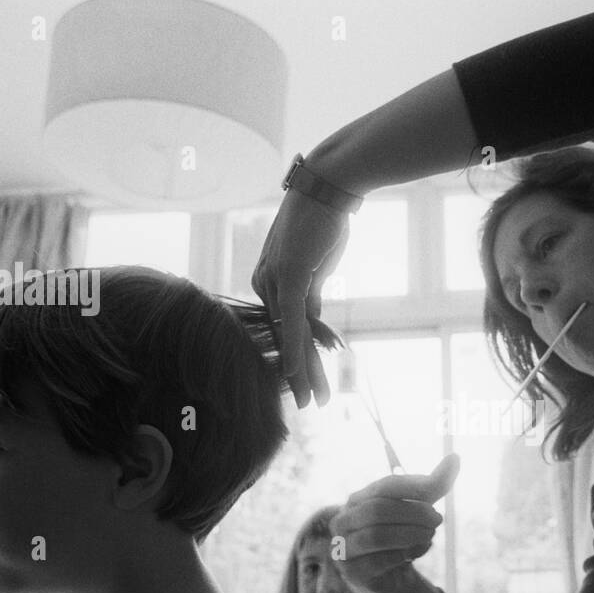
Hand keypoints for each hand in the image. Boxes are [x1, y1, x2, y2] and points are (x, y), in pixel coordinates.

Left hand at [251, 188, 350, 407]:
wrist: (328, 187)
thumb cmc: (324, 221)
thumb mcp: (317, 265)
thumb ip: (311, 296)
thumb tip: (315, 323)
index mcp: (269, 282)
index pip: (286, 330)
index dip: (298, 359)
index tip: (307, 385)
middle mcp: (265, 285)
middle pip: (286, 339)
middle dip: (299, 376)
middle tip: (307, 405)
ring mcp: (274, 281)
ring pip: (291, 336)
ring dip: (304, 371)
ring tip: (312, 401)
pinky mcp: (288, 277)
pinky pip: (291, 321)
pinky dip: (292, 348)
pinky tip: (293, 374)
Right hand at [329, 455, 459, 592]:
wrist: (392, 578)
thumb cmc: (403, 536)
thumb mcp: (420, 509)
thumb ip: (434, 485)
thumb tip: (455, 457)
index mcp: (358, 499)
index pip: (384, 486)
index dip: (413, 485)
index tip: (439, 488)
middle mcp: (344, 520)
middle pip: (378, 510)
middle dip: (414, 513)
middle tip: (438, 519)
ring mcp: (343, 546)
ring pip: (376, 536)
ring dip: (410, 534)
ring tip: (430, 535)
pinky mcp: (352, 572)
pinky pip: (378, 561)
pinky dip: (403, 555)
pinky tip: (415, 553)